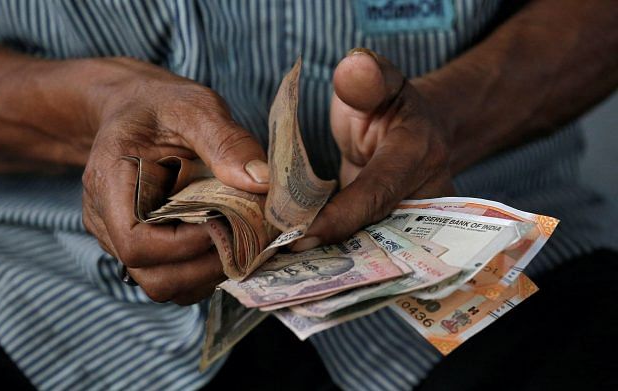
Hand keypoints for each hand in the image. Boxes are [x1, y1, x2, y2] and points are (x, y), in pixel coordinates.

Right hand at [81, 58, 268, 304]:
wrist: (134, 109)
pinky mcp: (142, 246)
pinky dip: (202, 272)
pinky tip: (227, 244)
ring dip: (207, 274)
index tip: (225, 223)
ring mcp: (119, 237)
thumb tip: (261, 182)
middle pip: (152, 276)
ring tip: (240, 244)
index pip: (136, 242)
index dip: (186, 245)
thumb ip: (226, 141)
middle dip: (205, 266)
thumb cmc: (160, 105)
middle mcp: (106, 219)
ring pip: (163, 285)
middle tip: (246, 240)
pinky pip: (170, 276)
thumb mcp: (195, 107)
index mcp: (110, 182)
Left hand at [293, 48, 453, 249]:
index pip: (377, 193)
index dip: (339, 217)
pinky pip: (365, 248)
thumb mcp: (375, 81)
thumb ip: (365, 77)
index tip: (299, 234)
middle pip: (377, 232)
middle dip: (332, 251)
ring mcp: (410, 218)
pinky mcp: (390, 231)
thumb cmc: (383, 99)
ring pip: (372, 248)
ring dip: (331, 259)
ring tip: (285, 270)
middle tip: (283, 260)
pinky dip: (334, 255)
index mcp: (419, 153)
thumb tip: (355, 63)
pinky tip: (297, 263)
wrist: (407, 124)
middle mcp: (423, 194)